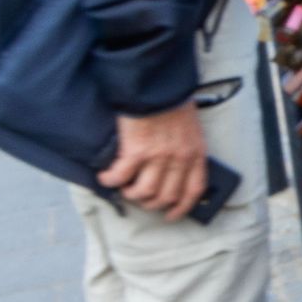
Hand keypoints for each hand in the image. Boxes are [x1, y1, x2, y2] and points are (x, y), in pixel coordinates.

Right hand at [99, 102, 207, 220]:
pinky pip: (120, 177)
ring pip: (143, 192)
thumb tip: (176, 171)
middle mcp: (179, 159)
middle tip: (140, 198)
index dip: (182, 207)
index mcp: (196, 154)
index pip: (193, 190)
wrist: (156, 86)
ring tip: (124, 187)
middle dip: (151, 203)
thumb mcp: (191, 129)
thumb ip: (187, 150)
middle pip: (166, 196)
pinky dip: (110, 180)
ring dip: (130, 194)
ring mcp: (158, 157)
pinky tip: (105, 176)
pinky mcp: (136, 152)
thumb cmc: (173, 104)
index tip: (171, 215)